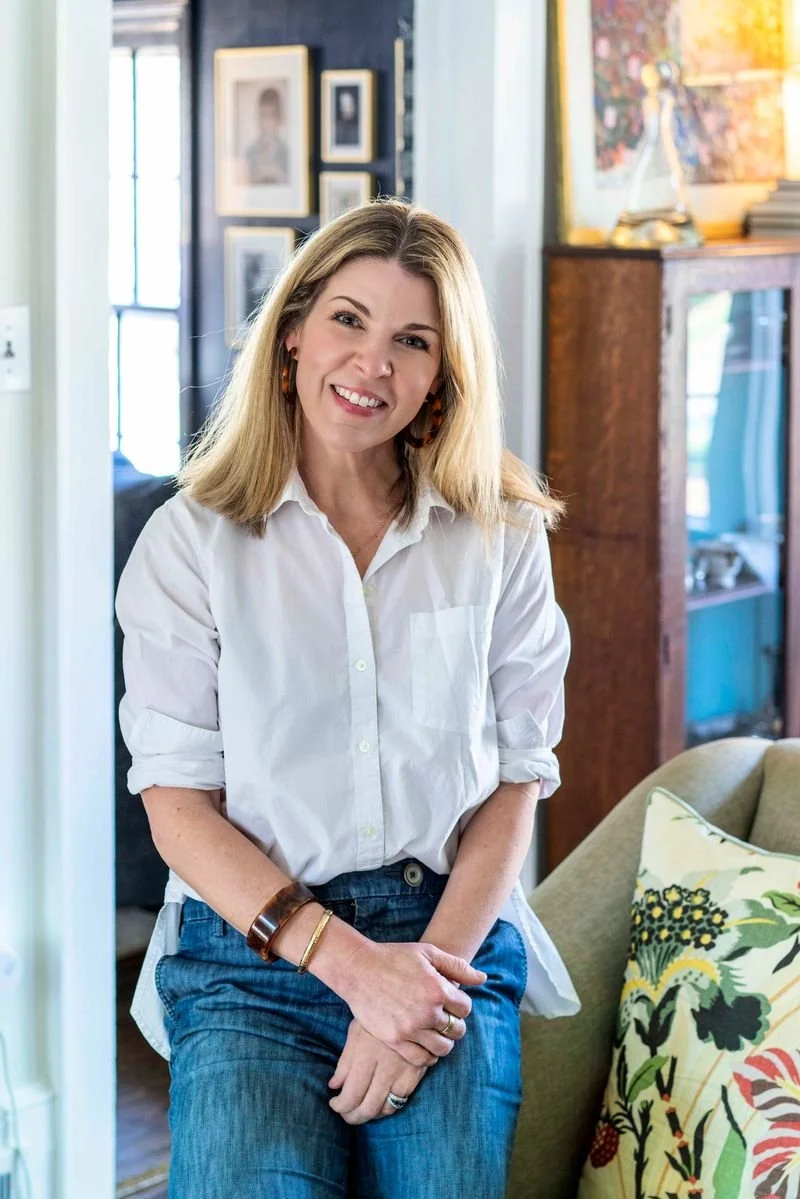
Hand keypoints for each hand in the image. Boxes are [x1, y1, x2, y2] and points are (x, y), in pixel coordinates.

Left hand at [328, 1018, 429, 1124]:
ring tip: (359, 1111)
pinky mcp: (415, 1075)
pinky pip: (400, 1102)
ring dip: (369, 1116)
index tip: (334, 1103)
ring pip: (384, 1109)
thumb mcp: (355, 1032)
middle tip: (345, 1114)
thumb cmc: (376, 1017)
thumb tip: (334, 1086)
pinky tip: (378, 1105)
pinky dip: (386, 1109)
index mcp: (366, 1055)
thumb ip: (345, 1062)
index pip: (351, 1094)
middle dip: (352, 1117)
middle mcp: (385, 1067)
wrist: (410, 1005)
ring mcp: (402, 1072)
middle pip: (367, 1107)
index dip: (340, 1106)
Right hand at [338, 939, 482, 1067]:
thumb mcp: (428, 953)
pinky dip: (427, 1055)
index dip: (460, 1005)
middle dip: (454, 1024)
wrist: (358, 969)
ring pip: (442, 1048)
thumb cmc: (394, 957)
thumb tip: (483, 978)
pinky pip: (421, 1059)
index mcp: (437, 989)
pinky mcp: (395, 1040)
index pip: (465, 1008)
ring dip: (443, 1041)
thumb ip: (458, 966)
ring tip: (435, 1032)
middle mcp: (426, 1011)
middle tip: (444, 1018)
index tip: (451, 1002)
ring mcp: (410, 1028)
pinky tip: (424, 1044)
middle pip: (457, 1030)